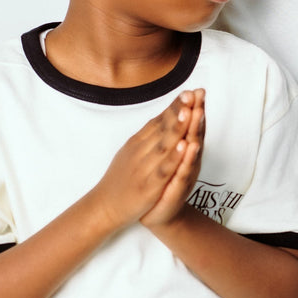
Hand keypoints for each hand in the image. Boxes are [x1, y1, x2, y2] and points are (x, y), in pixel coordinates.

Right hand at [92, 93, 199, 230]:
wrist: (104, 207)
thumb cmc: (121, 179)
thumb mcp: (132, 151)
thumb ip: (148, 135)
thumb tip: (163, 116)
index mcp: (138, 142)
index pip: (159, 120)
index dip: (174, 106)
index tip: (189, 91)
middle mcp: (141, 151)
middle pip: (163, 128)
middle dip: (179, 110)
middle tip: (193, 94)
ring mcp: (144, 168)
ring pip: (163, 145)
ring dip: (177, 128)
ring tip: (189, 112)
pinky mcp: (148, 186)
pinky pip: (162, 170)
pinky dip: (172, 158)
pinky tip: (182, 147)